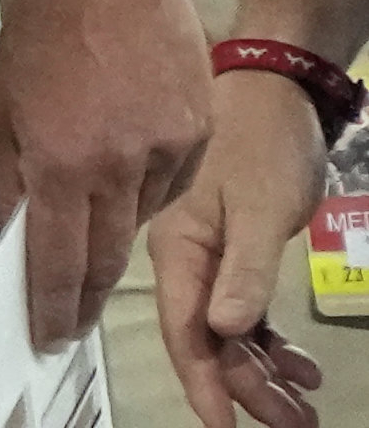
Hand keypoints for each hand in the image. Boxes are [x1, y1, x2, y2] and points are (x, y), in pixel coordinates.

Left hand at [0, 0, 211, 348]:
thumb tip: (13, 236)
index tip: (46, 337)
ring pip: (137, 221)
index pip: (55, 260)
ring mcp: (164, 154)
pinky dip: (144, 190)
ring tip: (87, 211)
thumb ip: (6, 177)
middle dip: (82, 293)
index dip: (51, 307)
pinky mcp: (196, 136)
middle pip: (102, 256)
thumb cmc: (39, 32)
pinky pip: (169, 187)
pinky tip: (123, 164)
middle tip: (67, 317)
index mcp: (57, 162)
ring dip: (110, 228)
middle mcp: (115, 169)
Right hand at [151, 70, 334, 426]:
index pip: (185, 331)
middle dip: (247, 388)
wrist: (273, 90)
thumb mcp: (258, 207)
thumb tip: (223, 332)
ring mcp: (208, 257)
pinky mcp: (232, 251)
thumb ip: (241, 271)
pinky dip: (270, 343)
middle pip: (209, 341)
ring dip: (264, 373)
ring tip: (306, 408)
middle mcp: (185, 260)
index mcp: (178, 249)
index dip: (203, 382)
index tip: (224, 426)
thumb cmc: (261, 143)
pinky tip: (299, 364)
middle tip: (297, 424)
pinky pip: (244, 312)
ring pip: (229, 332)